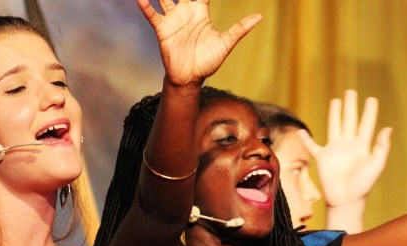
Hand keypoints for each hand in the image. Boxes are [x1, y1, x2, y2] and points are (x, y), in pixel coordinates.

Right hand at [137, 0, 261, 85]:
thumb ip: (240, 29)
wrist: (190, 78)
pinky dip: (146, 6)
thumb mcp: (226, 43)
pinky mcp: (162, 29)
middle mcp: (185, 12)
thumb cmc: (208, 61)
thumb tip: (259, 17)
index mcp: (201, 12)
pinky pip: (152, 15)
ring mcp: (173, 19)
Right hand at [298, 90, 392, 207]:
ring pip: (334, 126)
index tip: (371, 99)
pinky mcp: (322, 158)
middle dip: (350, 106)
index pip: (366, 124)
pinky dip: (306, 139)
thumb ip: (381, 147)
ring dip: (334, 114)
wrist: (346, 199)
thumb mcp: (376, 165)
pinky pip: (313, 146)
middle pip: (349, 120)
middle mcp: (348, 145)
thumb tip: (387, 128)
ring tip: (336, 100)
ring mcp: (335, 150)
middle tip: (351, 92)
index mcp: (362, 146)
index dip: (369, 112)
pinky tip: (300, 131)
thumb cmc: (363, 185)